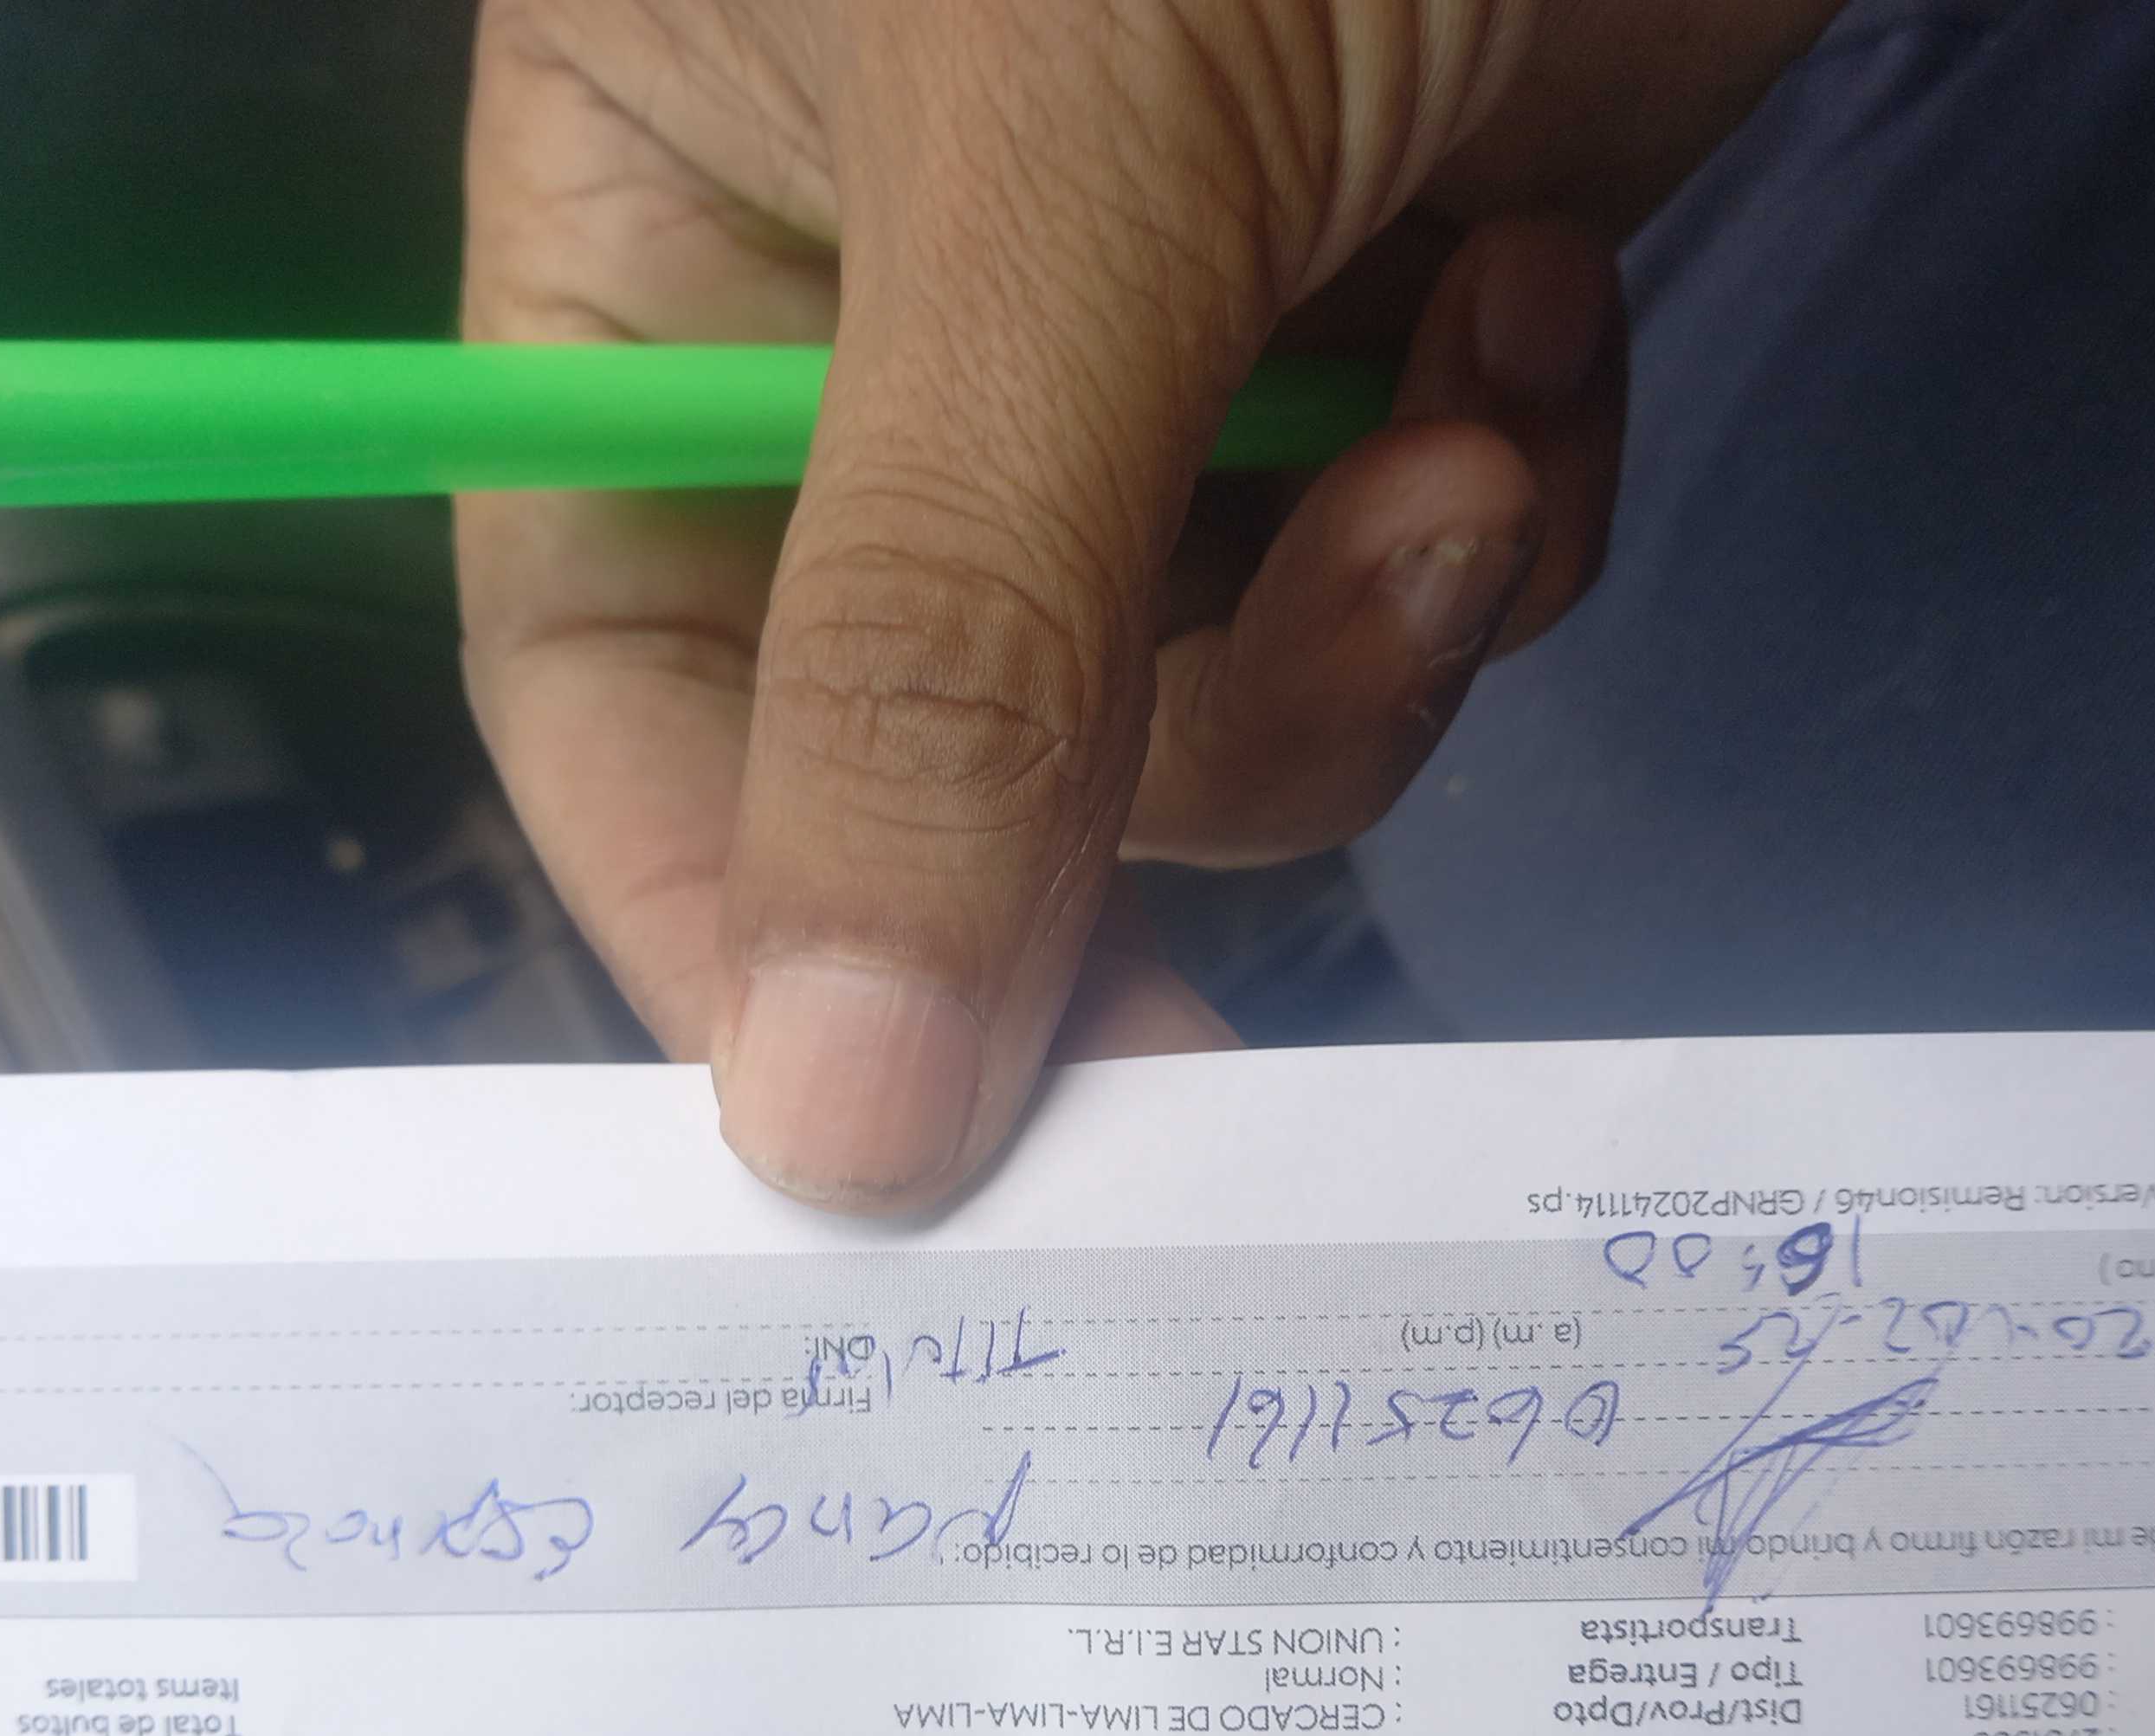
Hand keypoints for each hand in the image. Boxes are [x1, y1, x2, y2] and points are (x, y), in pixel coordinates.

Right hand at [459, 0, 1818, 1207]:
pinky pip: (1405, 590)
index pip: (616, 682)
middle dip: (1162, 758)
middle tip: (1343, 644)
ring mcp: (1140, 348)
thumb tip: (820, 1111)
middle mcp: (870, 327)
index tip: (914, 1139)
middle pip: (944, 759)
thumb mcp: (1057, 177)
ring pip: (1207, 709)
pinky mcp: (1370, 344)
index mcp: (656, 239)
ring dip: (1373, 618)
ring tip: (1470, 386)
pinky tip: (1539, 297)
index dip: (745, 927)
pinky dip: (1500, 502)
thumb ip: (939, 641)